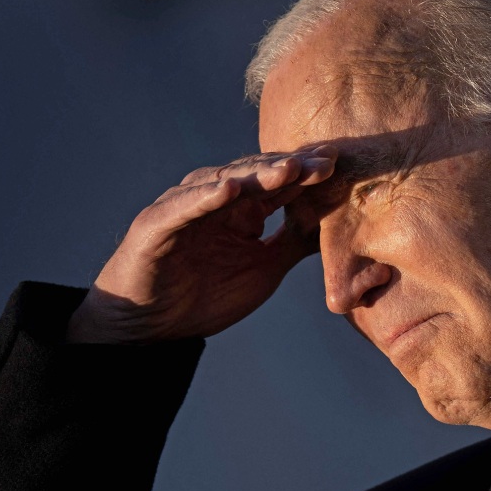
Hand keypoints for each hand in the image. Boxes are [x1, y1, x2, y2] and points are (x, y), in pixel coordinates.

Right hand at [67, 148, 335, 343]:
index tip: (339, 167)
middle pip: (256, 175)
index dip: (307, 174)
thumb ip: (294, 244)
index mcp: (240, 209)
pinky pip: (182, 207)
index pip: (278, 183)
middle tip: (324, 162)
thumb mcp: (263, 269)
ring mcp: (184, 207)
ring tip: (287, 170)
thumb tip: (341, 227)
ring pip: (223, 183)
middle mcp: (213, 199)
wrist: (148, 329)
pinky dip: (203, 197)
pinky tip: (228, 189)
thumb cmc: (202, 297)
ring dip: (255, 175)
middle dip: (291, 168)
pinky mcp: (155, 224)